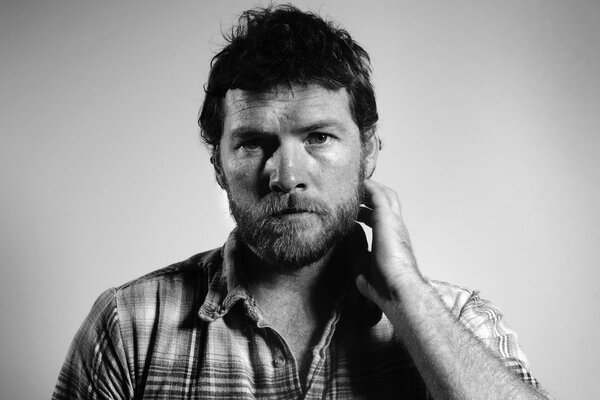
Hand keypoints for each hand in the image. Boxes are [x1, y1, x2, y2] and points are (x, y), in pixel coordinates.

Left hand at [355, 179, 423, 312]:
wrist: (398, 289)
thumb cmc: (385, 287)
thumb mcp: (365, 270)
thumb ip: (359, 257)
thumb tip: (353, 252)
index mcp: (391, 240)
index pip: (379, 219)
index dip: (366, 212)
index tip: (352, 211)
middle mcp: (395, 228)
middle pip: (386, 202)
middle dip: (370, 195)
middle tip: (353, 192)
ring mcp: (393, 222)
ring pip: (385, 195)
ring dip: (370, 188)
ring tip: (355, 184)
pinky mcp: (387, 218)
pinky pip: (378, 195)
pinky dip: (368, 187)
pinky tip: (357, 183)